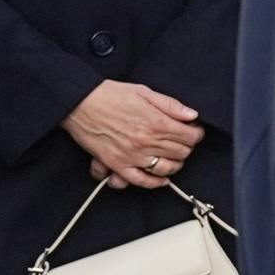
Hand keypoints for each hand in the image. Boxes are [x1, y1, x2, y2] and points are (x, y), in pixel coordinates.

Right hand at [63, 80, 204, 186]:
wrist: (78, 103)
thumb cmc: (109, 95)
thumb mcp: (144, 92)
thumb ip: (170, 105)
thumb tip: (192, 115)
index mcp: (157, 123)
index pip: (191, 137)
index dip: (196, 133)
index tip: (193, 130)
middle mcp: (147, 142)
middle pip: (181, 153)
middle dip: (186, 146)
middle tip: (182, 140)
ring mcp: (133, 155)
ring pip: (166, 169)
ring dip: (175, 164)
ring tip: (173, 156)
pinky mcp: (117, 164)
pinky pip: (141, 180)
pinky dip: (154, 183)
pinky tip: (162, 179)